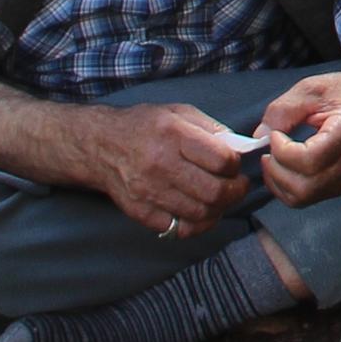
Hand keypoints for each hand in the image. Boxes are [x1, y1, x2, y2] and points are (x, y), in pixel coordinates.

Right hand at [83, 103, 257, 239]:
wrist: (100, 145)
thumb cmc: (144, 126)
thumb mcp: (178, 112)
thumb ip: (211, 129)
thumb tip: (240, 149)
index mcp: (173, 135)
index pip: (221, 160)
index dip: (236, 165)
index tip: (234, 165)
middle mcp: (160, 164)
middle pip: (214, 192)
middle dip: (236, 192)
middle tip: (238, 186)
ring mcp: (149, 192)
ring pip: (200, 213)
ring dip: (219, 209)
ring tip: (221, 198)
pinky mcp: (141, 212)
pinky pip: (180, 229)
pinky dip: (197, 224)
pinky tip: (201, 211)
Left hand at [255, 71, 340, 205]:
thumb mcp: (310, 89)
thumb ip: (283, 111)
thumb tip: (260, 137)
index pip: (310, 160)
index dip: (283, 152)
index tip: (275, 135)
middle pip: (305, 186)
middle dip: (277, 171)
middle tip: (269, 150)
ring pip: (303, 197)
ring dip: (279, 182)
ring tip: (273, 160)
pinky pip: (307, 198)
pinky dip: (287, 187)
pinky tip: (284, 169)